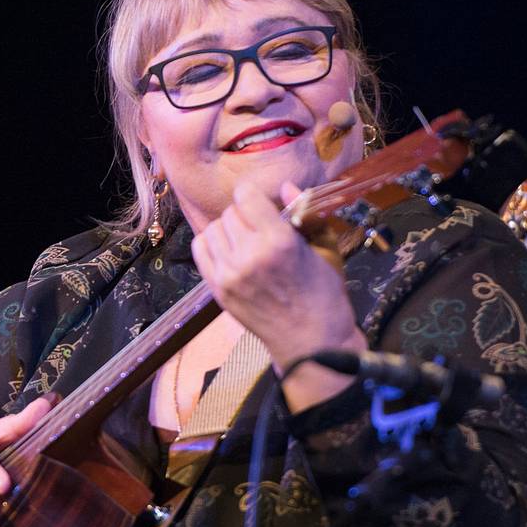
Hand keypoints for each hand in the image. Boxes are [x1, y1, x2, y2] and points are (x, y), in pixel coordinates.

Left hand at [192, 181, 361, 371]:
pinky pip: (201, 249)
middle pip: (230, 213)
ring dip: (228, 230)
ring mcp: (229, 274)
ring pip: (214, 229)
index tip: (264, 205)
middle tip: (260, 229)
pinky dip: (212, 245)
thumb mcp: (325, 248)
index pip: (246, 196)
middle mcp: (249, 255)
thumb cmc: (324, 294)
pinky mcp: (217, 290)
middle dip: (245, 215)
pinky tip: (230, 253)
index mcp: (279, 242)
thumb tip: (285, 185)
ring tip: (246, 243)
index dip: (255, 196)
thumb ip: (304, 213)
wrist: (311, 342)